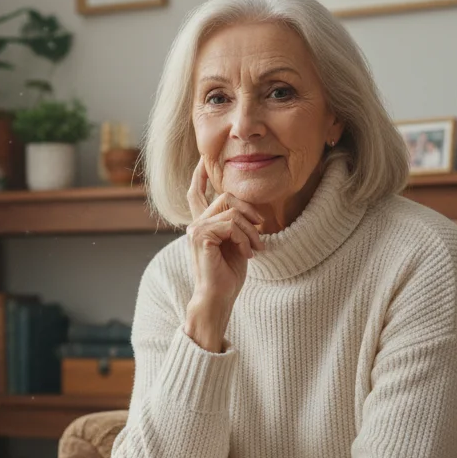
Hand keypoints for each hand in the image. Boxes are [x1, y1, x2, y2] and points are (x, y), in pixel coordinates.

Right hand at [184, 157, 263, 350]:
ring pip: (232, 211)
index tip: (204, 159)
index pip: (196, 193)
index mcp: (202, 224)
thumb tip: (246, 210)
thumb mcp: (237, 244)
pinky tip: (248, 254)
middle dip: (250, 211)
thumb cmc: (228, 276)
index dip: (200, 175)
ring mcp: (196, 229)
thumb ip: (236, 224)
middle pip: (226, 197)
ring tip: (255, 248)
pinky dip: (245, 238)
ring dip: (251, 231)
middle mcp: (195, 224)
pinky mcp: (201, 236)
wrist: (219, 297)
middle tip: (261, 230)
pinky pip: (231, 224)